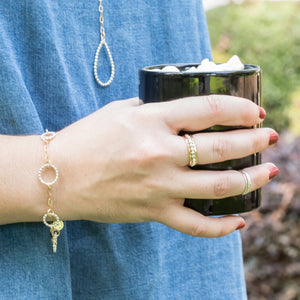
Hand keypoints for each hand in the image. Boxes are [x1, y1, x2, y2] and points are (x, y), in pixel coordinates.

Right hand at [52, 95, 277, 236]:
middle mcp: (160, 154)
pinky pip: (196, 225)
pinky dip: (222, 227)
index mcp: (151, 121)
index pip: (208, 110)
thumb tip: (179, 111)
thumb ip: (152, 109)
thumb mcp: (120, 112)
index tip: (255, 113)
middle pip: (222, 149)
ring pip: (219, 187)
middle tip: (269, 139)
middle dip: (254, 142)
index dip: (239, 110)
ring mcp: (160, 186)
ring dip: (251, 179)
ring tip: (268, 172)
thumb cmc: (86, 139)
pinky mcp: (153, 212)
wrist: (57, 176)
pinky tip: (239, 221)